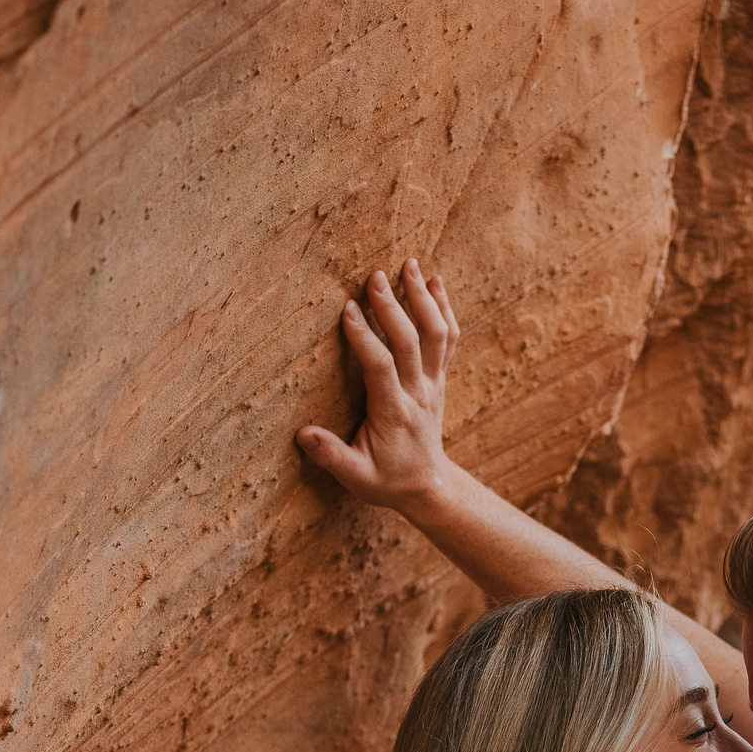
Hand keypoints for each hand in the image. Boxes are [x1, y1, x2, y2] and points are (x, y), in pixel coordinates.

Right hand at [294, 259, 461, 515]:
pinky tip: (435, 282)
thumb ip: (331, 456)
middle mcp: (418, 393)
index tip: (348, 310)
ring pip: (436, 334)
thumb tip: (303, 434)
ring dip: (424, 298)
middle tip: (374, 275)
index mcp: (394, 413)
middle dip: (393, 306)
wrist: (427, 486)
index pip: (381, 367)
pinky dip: (445, 308)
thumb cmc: (386, 481)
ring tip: (409, 265)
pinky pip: (448, 339)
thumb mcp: (356, 477)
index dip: (365, 337)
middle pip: (411, 342)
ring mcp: (433, 384)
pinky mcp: (439, 378)